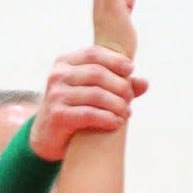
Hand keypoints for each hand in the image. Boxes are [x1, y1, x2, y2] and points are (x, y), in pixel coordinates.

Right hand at [29, 44, 146, 161]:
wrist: (47, 139)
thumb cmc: (73, 111)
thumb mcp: (91, 93)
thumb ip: (116, 86)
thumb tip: (145, 83)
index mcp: (65, 63)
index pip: (94, 54)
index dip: (115, 60)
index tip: (131, 70)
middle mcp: (58, 75)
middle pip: (97, 73)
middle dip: (119, 86)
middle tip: (130, 99)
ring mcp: (56, 95)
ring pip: (96, 95)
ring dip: (116, 104)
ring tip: (127, 113)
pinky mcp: (58, 116)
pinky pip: (89, 114)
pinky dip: (107, 118)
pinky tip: (117, 123)